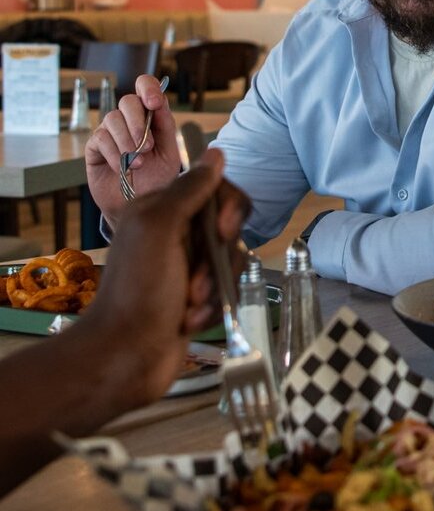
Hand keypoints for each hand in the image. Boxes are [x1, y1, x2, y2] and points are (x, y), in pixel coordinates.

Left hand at [77, 148, 249, 407]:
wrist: (125, 357)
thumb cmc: (139, 291)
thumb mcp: (161, 229)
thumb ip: (189, 190)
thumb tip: (216, 153)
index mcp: (159, 210)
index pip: (214, 189)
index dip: (228, 208)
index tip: (221, 232)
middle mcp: (173, 233)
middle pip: (228, 225)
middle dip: (219, 256)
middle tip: (196, 280)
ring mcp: (186, 266)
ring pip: (230, 259)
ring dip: (214, 285)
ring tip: (189, 307)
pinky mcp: (196, 295)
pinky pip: (225, 287)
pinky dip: (212, 306)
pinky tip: (189, 321)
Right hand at [84, 74, 179, 220]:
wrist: (139, 207)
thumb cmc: (157, 180)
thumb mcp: (169, 154)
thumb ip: (166, 128)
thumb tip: (160, 102)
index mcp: (151, 117)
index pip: (146, 88)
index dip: (148, 88)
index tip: (154, 103)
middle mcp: (130, 121)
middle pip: (127, 101)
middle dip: (138, 122)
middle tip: (146, 146)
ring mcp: (111, 132)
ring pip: (112, 119)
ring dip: (127, 142)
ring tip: (138, 164)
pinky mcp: (95, 147)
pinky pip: (101, 139)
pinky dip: (114, 153)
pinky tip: (124, 168)